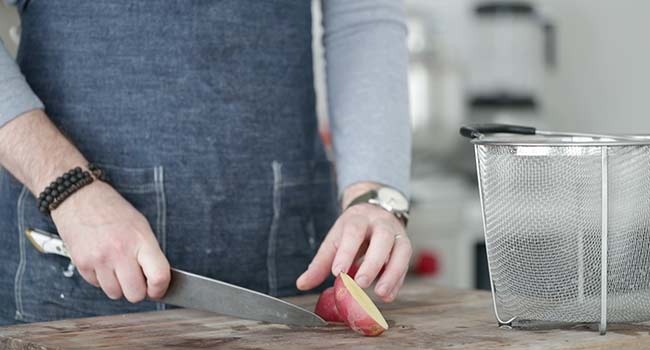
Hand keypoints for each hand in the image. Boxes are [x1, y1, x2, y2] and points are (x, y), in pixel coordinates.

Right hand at [51, 181, 170, 302]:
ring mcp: (99, 260)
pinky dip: (102, 280)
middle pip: (135, 294)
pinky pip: (97, 286)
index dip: (160, 289)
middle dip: (138, 290)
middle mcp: (120, 252)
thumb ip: (150, 253)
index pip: (159, 276)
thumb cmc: (113, 211)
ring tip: (118, 268)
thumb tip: (157, 280)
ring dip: (119, 287)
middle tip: (137, 280)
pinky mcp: (82, 264)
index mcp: (140, 240)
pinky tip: (103, 263)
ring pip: (115, 294)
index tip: (158, 289)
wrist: (80, 199)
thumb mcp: (141, 226)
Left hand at [296, 184, 411, 301]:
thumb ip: (320, 264)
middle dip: (372, 262)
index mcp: (358, 219)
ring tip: (380, 293)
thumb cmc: (351, 230)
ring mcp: (397, 233)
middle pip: (382, 238)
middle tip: (361, 284)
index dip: (346, 252)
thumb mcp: (334, 240)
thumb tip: (302, 284)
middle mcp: (380, 223)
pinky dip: (398, 280)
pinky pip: (405, 263)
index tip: (337, 273)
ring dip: (392, 273)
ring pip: (401, 249)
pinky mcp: (405, 246)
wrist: (374, 211)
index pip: (353, 232)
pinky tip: (388, 295)